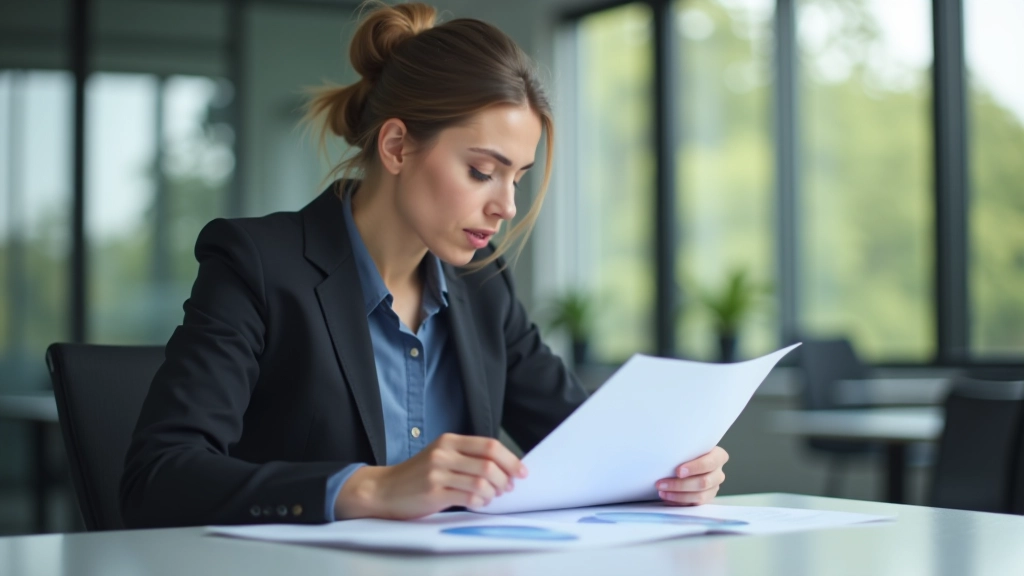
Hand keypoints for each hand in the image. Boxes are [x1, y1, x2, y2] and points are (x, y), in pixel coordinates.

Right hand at [334, 433, 527, 519]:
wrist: (384, 489)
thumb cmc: (417, 475)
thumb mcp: (441, 457)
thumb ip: (467, 458)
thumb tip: (504, 469)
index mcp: (448, 440)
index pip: (489, 445)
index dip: (510, 459)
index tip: (521, 471)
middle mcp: (444, 453)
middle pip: (489, 463)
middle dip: (505, 478)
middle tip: (508, 488)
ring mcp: (438, 472)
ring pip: (481, 481)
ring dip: (493, 492)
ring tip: (490, 497)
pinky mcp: (434, 491)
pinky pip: (469, 496)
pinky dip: (480, 501)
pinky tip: (478, 502)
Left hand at [655, 446, 728, 505]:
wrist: (688, 460)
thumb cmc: (687, 451)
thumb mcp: (689, 447)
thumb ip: (684, 450)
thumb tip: (666, 453)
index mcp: (718, 456)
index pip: (709, 462)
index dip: (694, 468)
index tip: (678, 471)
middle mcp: (718, 473)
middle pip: (704, 482)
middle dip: (680, 484)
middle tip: (662, 483)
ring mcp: (714, 487)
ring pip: (699, 496)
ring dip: (678, 495)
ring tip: (662, 491)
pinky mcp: (707, 498)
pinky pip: (694, 503)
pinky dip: (679, 501)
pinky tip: (667, 497)